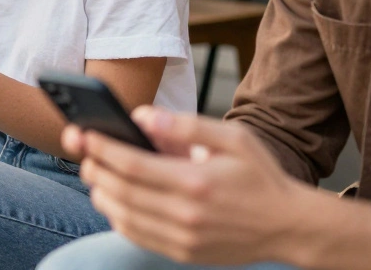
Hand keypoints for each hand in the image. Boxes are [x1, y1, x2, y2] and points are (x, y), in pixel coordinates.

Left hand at [69, 106, 308, 265]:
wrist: (289, 226)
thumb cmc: (260, 176)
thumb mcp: (233, 138)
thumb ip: (186, 125)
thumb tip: (142, 116)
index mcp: (196, 182)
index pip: (132, 165)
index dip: (102, 148)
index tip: (84, 133)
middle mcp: (186, 214)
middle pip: (121, 192)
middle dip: (94, 169)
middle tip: (82, 152)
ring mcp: (183, 238)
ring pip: (123, 217)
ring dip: (101, 194)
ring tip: (95, 174)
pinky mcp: (183, 254)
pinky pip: (137, 236)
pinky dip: (118, 218)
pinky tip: (114, 200)